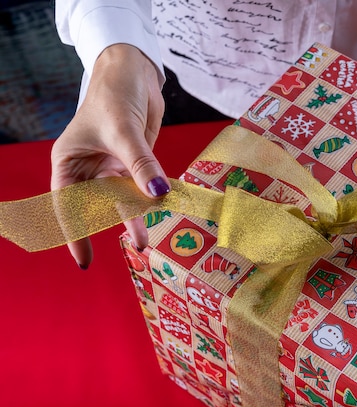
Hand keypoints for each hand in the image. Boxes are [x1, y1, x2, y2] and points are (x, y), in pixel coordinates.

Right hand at [51, 44, 167, 268]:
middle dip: (117, 224)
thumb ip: (141, 164)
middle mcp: (90, 170)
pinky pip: (144, 186)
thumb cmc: (113, 96)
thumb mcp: (123, 131)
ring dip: (138, 215)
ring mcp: (114, 167)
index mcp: (69, 164)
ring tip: (148, 236)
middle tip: (138, 244)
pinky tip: (163, 208)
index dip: (75, 233)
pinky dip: (153, 197)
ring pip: (125, 199)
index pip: (68, 205)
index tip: (84, 259)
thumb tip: (158, 193)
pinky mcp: (136, 163)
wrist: (133, 73)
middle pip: (101, 206)